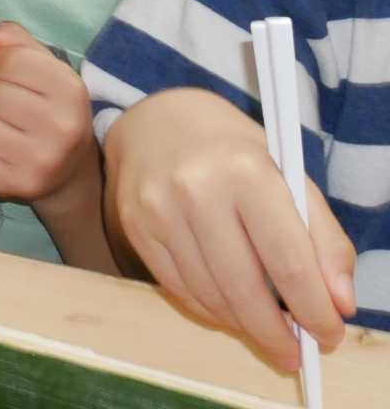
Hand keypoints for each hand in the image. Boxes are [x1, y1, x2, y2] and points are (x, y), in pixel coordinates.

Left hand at [0, 21, 96, 204]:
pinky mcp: (20, 186)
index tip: (4, 75)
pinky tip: (0, 154)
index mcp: (71, 89)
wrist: (71, 173)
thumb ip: (13, 40)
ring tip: (4, 130)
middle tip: (7, 108)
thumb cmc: (51, 109)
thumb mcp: (45, 68)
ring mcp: (43, 160)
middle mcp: (62, 126)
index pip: (9, 59)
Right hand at [106, 87, 355, 370]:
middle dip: (276, 332)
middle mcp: (195, 189)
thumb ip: (324, 239)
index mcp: (246, 172)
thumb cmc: (235, 152)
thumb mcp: (290, 178)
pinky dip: (208, 310)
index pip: (287, 261)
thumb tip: (340, 304)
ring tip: (264, 331)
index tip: (328, 335)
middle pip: (243, 287)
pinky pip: (176, 288)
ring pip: (208, 294)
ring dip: (242, 324)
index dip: (313, 309)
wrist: (159, 121)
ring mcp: (157, 209)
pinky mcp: (134, 226)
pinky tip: (228, 311)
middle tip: (295, 352)